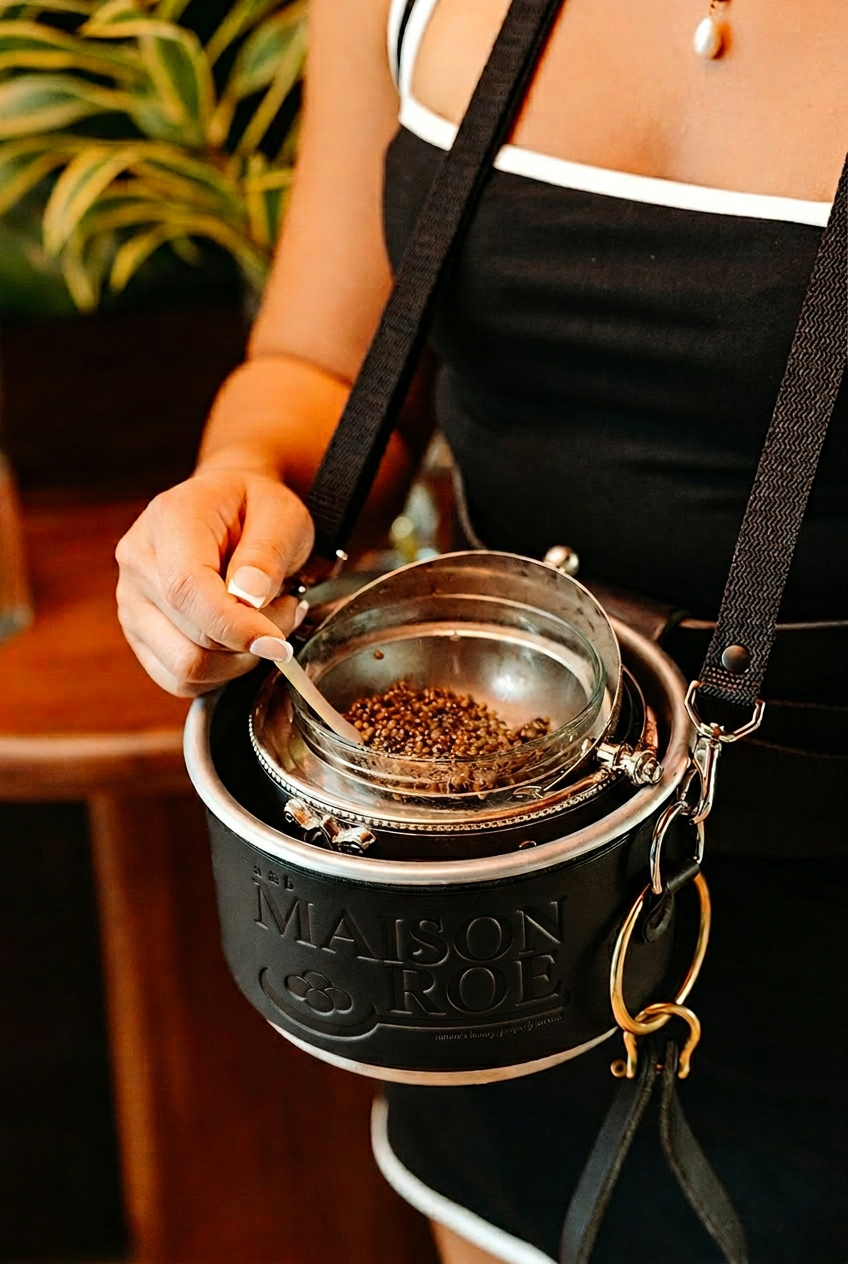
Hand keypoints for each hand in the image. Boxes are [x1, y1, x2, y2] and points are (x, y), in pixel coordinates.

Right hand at [116, 467, 313, 696]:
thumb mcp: (281, 514)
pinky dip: (220, 672)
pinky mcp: (140, 634)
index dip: (234, 626)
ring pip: (186, 668)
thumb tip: (247, 597)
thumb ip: (267, 553)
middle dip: (252, 638)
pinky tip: (239, 638)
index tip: (276, 641)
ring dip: (238, 659)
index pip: (187, 589)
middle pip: (192, 637)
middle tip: (288, 609)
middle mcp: (138, 562)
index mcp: (170, 520)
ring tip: (264, 621)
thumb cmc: (255, 507)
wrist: (230, 506)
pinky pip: (179, 678)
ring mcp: (132, 601)